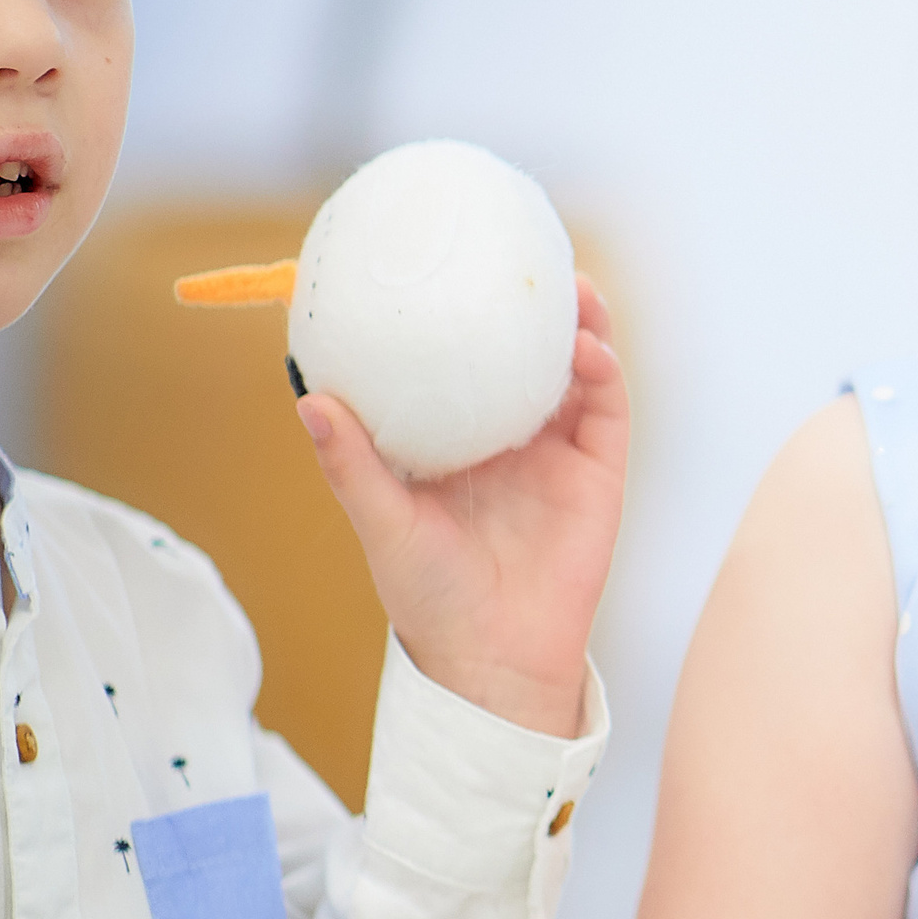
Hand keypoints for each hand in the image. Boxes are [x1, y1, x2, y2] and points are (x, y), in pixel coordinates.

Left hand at [296, 274, 626, 737]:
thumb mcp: (382, 523)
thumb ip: (352, 465)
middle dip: (533, 306)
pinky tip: (588, 350)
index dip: (462, 316)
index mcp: (456, 440)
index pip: (461, 363)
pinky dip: (602, 375)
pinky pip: (606, 411)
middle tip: (524, 259)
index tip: (450, 266)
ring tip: (572, 289)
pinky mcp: (600, 474)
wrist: (493, 659)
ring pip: (576, 371)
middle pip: (527, 353)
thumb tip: (311, 402)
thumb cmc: (427, 597)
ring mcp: (560, 452)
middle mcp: (511, 437)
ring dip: (580, 326)